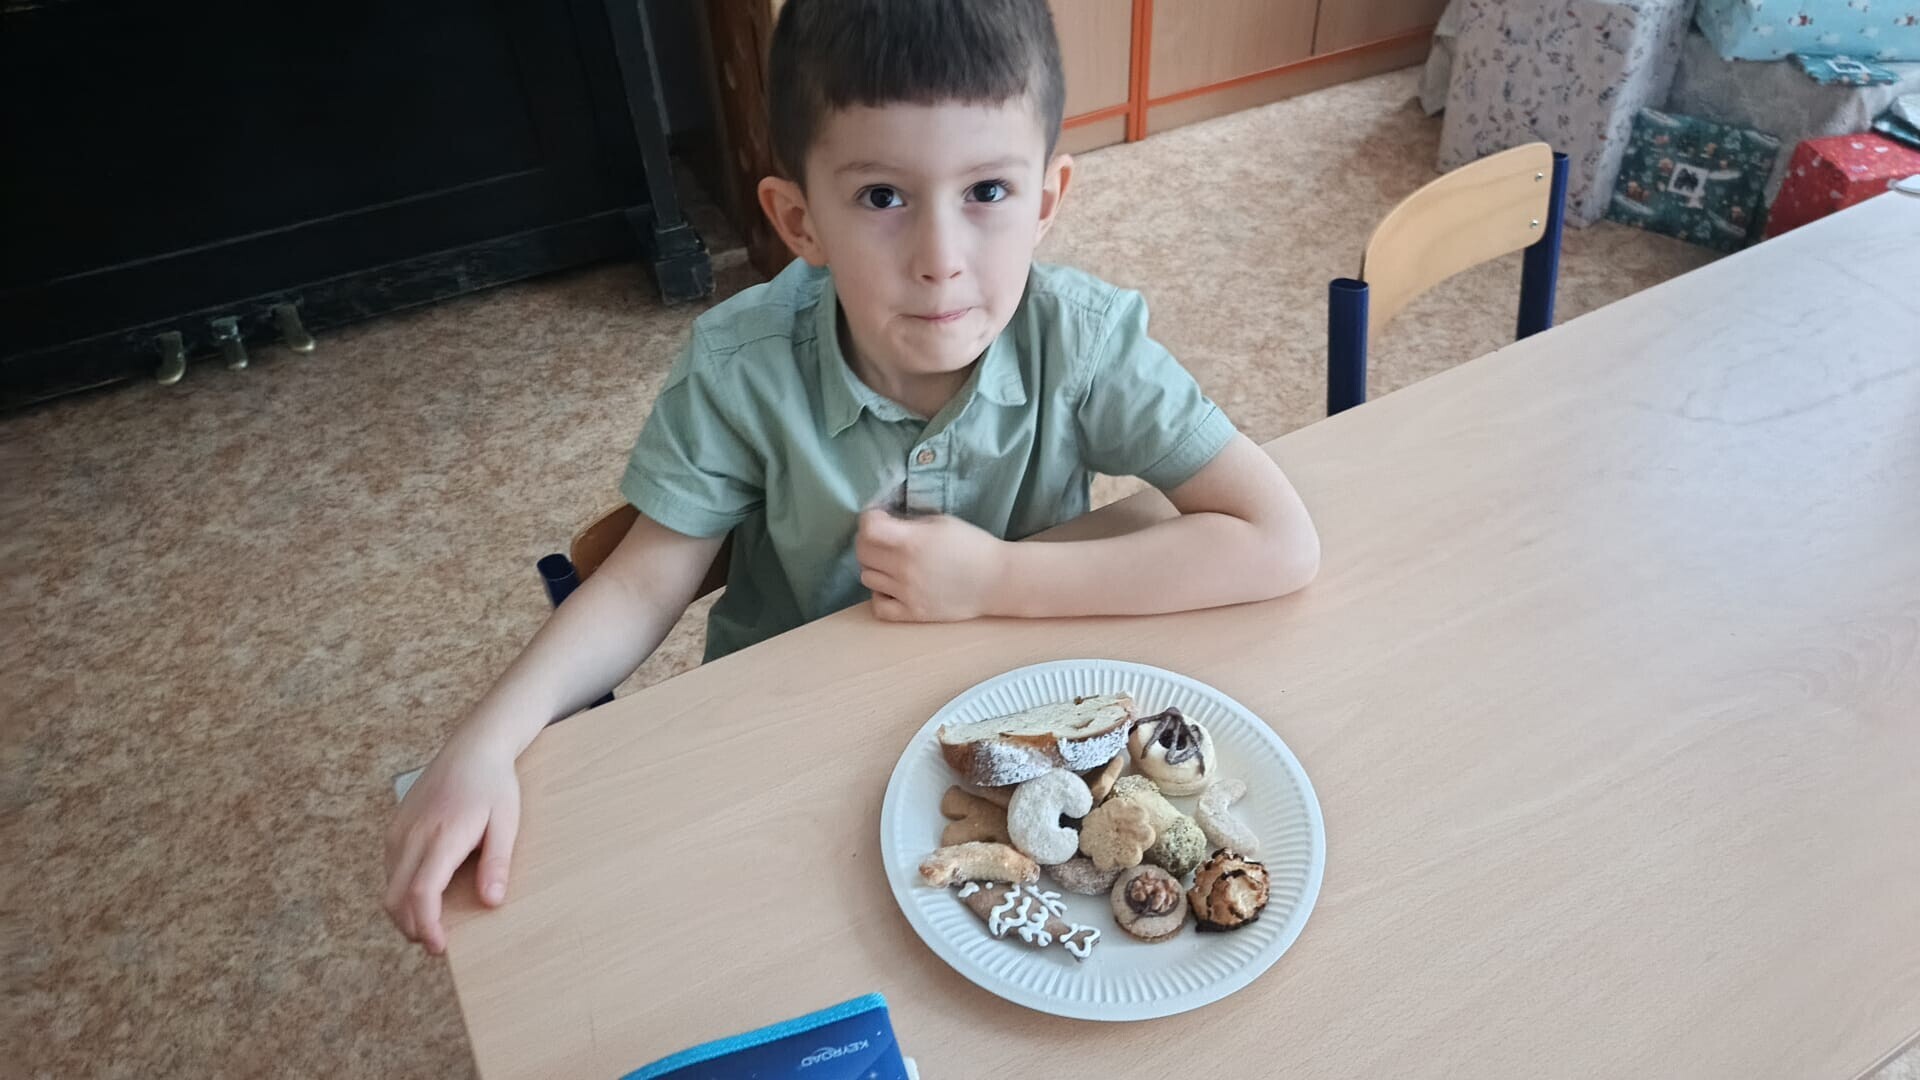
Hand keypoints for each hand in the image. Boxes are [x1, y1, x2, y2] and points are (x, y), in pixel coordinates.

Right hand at [382, 735, 520, 954]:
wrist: (473, 747)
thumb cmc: (494, 785)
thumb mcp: (506, 821)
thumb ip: (496, 862)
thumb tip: (491, 901)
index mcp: (443, 835)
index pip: (422, 892)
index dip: (427, 926)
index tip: (439, 947)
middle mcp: (412, 835)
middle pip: (396, 898)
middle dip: (412, 928)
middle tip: (437, 943)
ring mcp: (399, 831)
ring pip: (389, 886)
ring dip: (404, 912)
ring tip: (431, 925)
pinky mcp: (395, 827)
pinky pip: (389, 869)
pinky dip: (401, 892)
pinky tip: (423, 896)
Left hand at [855, 509, 1010, 621]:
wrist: (996, 580)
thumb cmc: (972, 546)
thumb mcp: (940, 523)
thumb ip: (909, 524)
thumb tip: (884, 522)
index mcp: (912, 541)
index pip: (868, 529)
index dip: (869, 519)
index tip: (879, 517)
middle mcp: (905, 569)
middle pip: (863, 553)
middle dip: (868, 540)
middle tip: (883, 538)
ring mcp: (907, 594)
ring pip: (867, 578)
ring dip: (875, 567)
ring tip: (892, 562)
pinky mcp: (913, 614)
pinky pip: (879, 607)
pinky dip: (880, 595)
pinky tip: (891, 587)